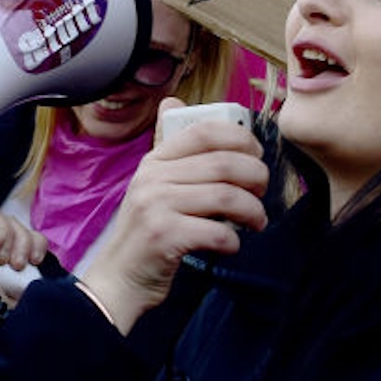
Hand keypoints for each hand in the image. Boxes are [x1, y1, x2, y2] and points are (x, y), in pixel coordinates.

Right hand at [78, 98, 267, 333]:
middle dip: (256, 177)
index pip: (204, 130)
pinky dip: (233, 240)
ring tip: (257, 221)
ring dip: (253, 211)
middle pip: (224, 164)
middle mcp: (152, 178)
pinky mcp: (164, 236)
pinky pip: (217, 232)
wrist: (117, 280)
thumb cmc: (147, 234)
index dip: (241, 138)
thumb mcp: (152, 186)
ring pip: (227, 197)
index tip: (256, 156)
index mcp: (154, 161)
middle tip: (262, 192)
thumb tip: (173, 101)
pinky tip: (230, 245)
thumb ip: (171, 152)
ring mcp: (156, 206)